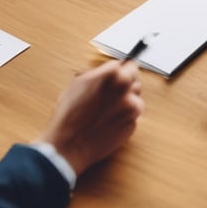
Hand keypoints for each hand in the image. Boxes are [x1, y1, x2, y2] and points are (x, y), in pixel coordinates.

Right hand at [39, 60, 143, 176]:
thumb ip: (99, 74)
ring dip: (127, 100)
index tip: (118, 75)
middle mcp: (125, 87)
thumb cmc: (69, 115)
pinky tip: (110, 120)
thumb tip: (109, 72)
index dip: (120, 71)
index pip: (126, 64)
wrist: (70, 143)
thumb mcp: (78, 83)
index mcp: (111, 73)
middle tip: (114, 91)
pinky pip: (134, 114)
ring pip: (136, 97)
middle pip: (135, 78)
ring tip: (109, 109)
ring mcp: (132, 106)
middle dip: (126, 83)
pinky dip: (126, 116)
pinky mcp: (134, 122)